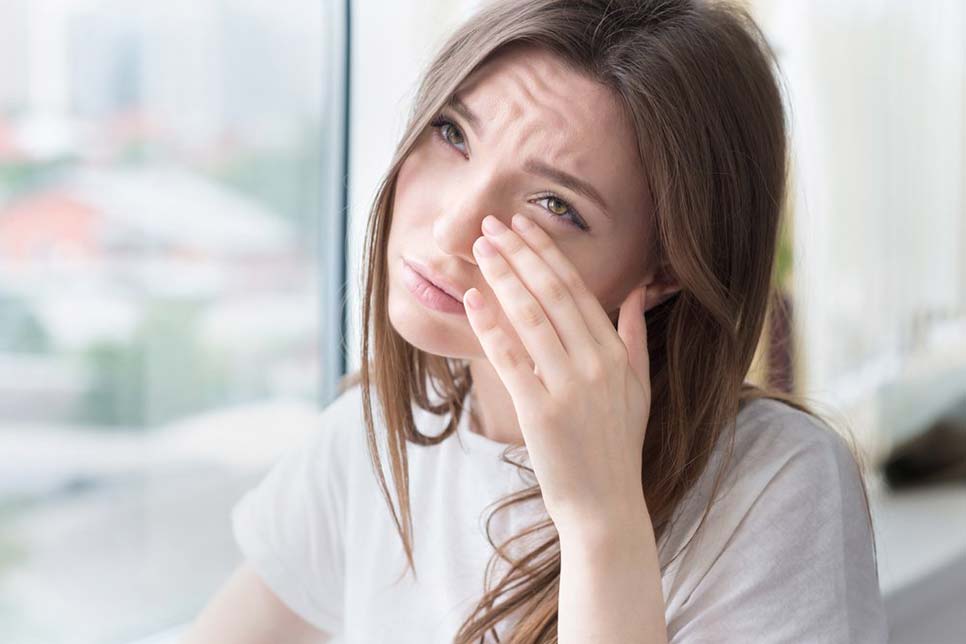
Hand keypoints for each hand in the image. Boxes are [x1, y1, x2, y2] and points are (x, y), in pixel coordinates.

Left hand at [463, 213, 652, 536]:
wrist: (605, 505)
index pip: (578, 290)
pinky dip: (491, 325)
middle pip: (552, 294)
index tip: (525, 225)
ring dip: (503, 277)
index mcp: (614, 354)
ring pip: (531, 318)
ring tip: (480, 248)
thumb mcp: (638, 387)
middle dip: (520, 253)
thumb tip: (640, 289)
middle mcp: (594, 364)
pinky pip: (511, 359)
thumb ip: (634, 335)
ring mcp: (568, 388)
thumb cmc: (618, 445)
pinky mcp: (540, 412)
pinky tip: (472, 299)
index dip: (548, 254)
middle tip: (492, 223)